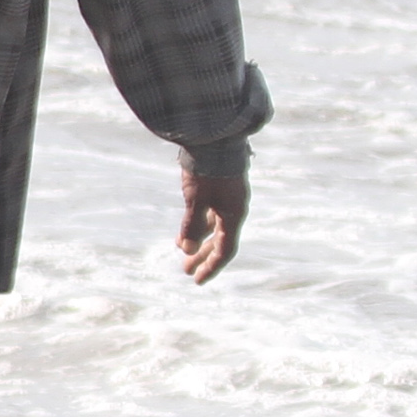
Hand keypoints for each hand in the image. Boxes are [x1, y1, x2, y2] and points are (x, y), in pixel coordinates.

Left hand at [177, 160, 246, 283]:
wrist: (214, 135)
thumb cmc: (207, 169)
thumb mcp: (196, 198)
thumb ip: (192, 224)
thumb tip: (185, 250)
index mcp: (234, 214)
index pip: (225, 249)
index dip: (211, 266)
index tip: (197, 281)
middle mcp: (233, 209)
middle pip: (219, 240)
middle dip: (202, 257)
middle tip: (185, 271)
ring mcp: (227, 198)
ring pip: (213, 227)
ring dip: (198, 242)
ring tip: (182, 254)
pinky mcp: (218, 189)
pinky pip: (210, 215)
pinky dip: (198, 226)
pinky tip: (186, 231)